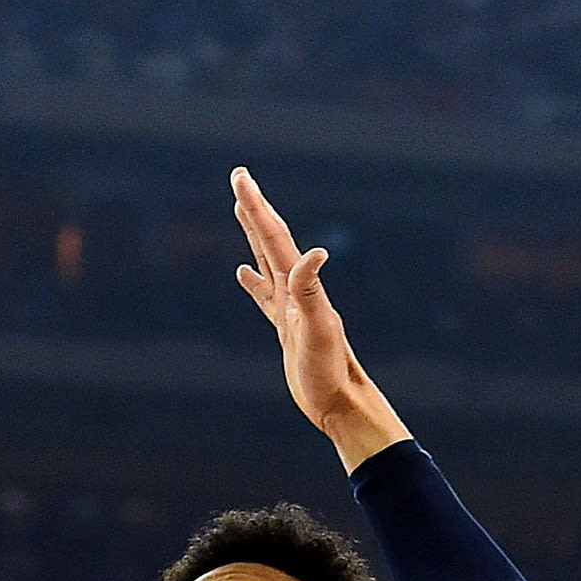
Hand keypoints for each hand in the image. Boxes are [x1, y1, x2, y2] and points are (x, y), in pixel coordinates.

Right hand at [230, 168, 409, 471]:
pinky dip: (253, 281)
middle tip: (239, 177)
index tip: (240, 177)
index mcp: (299, 286)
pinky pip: (264, 296)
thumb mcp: (318, 330)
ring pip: (267, 260)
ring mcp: (290, 309)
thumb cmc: (330, 372)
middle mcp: (295, 291)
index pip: (273, 237)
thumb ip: (311, 292)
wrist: (341, 403)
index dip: (256, 206)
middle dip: (254, 208)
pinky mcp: (286, 328)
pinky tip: (243, 273)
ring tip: (242, 209)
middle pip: (270, 240)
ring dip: (254, 234)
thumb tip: (316, 252)